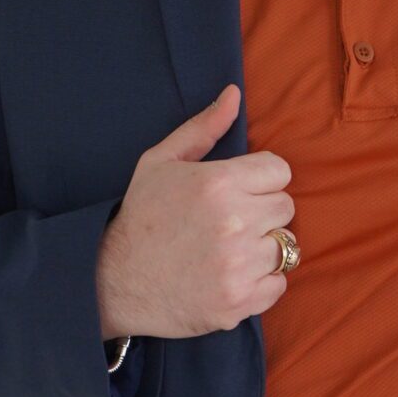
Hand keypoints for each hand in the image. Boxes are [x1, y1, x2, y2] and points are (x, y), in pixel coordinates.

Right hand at [94, 85, 296, 338]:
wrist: (111, 282)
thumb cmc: (140, 216)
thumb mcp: (160, 161)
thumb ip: (203, 127)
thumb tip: (234, 93)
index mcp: (218, 183)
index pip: (280, 171)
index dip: (260, 179)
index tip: (238, 191)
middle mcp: (233, 223)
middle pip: (285, 207)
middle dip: (262, 212)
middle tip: (229, 222)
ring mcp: (237, 266)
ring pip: (286, 247)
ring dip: (262, 248)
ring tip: (229, 249)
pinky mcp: (237, 302)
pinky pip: (279, 284)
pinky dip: (261, 282)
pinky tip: (231, 275)